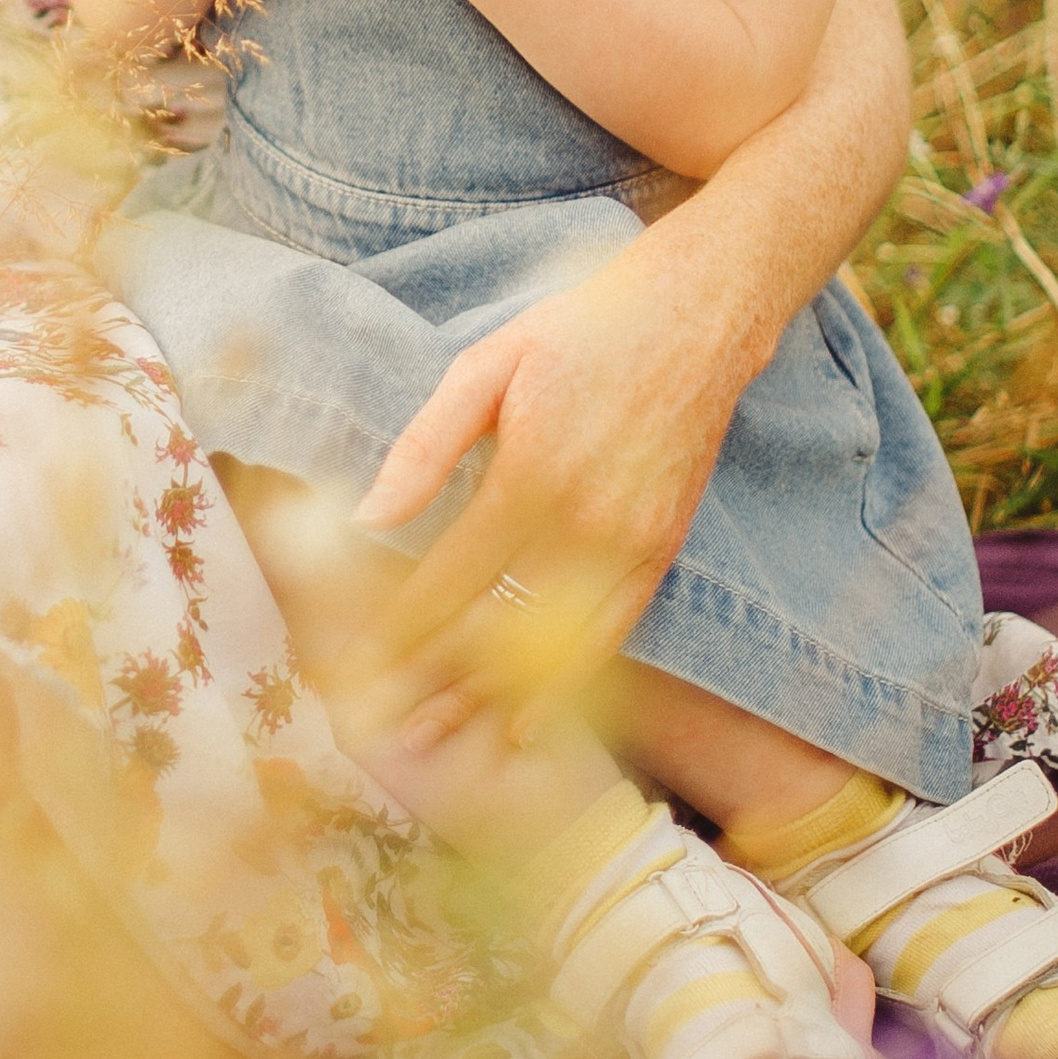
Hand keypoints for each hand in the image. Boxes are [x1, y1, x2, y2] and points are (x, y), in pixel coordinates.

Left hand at [335, 239, 747, 750]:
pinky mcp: (662, 550)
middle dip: (436, 683)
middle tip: (384, 729)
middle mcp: (587, 522)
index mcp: (533, 473)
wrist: (697, 317)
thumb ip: (426, 446)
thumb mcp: (486, 364)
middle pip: (499, 628)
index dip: (403, 631)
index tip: (360, 668)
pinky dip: (567, 686)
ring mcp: (632, 544)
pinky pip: (609, 635)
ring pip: (553, 648)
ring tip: (438, 741)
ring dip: (492, 699)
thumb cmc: (579, 330)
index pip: (452, 578)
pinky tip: (529, 722)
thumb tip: (367, 515)